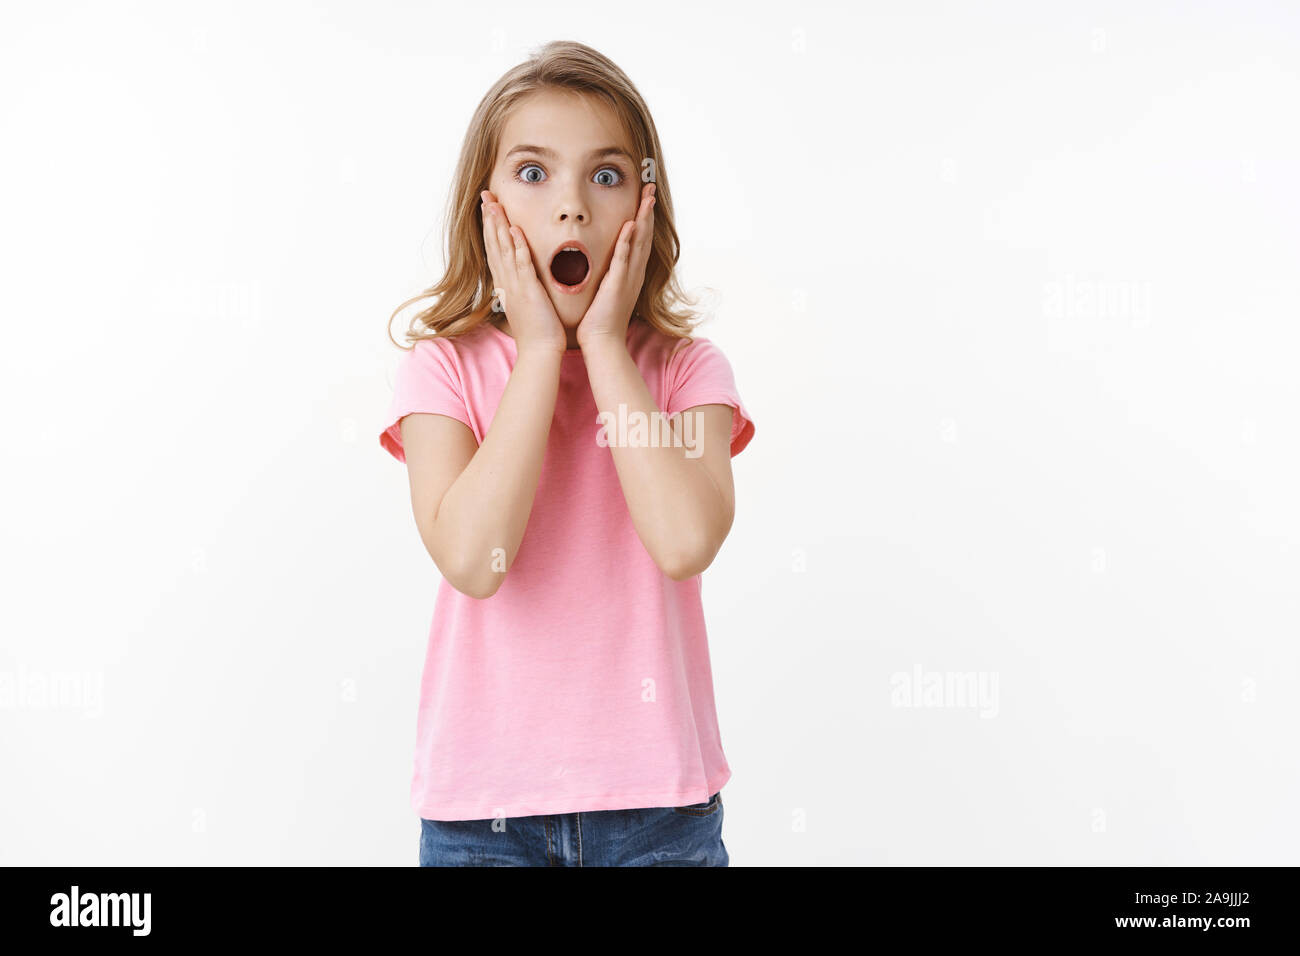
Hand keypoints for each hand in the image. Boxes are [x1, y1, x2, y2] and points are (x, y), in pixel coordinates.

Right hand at [480, 190, 566, 354]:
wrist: (539, 351)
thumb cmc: (538, 331)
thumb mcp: (527, 305)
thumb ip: (524, 289)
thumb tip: (523, 281)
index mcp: (507, 285)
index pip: (496, 251)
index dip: (491, 229)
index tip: (488, 210)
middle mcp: (507, 282)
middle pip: (495, 244)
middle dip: (490, 219)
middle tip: (485, 196)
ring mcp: (515, 286)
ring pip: (504, 249)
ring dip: (498, 225)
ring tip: (493, 204)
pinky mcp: (528, 291)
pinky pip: (521, 264)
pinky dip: (517, 246)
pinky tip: (515, 229)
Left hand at [576, 181, 655, 351]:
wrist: (601, 341)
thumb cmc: (599, 319)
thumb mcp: (604, 290)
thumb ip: (606, 273)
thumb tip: (598, 259)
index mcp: (630, 273)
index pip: (639, 239)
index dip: (643, 217)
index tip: (644, 197)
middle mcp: (633, 273)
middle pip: (644, 235)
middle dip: (648, 210)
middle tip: (651, 187)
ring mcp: (628, 278)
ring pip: (639, 243)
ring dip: (643, 219)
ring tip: (647, 198)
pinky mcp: (617, 285)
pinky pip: (624, 259)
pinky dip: (628, 242)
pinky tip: (631, 226)